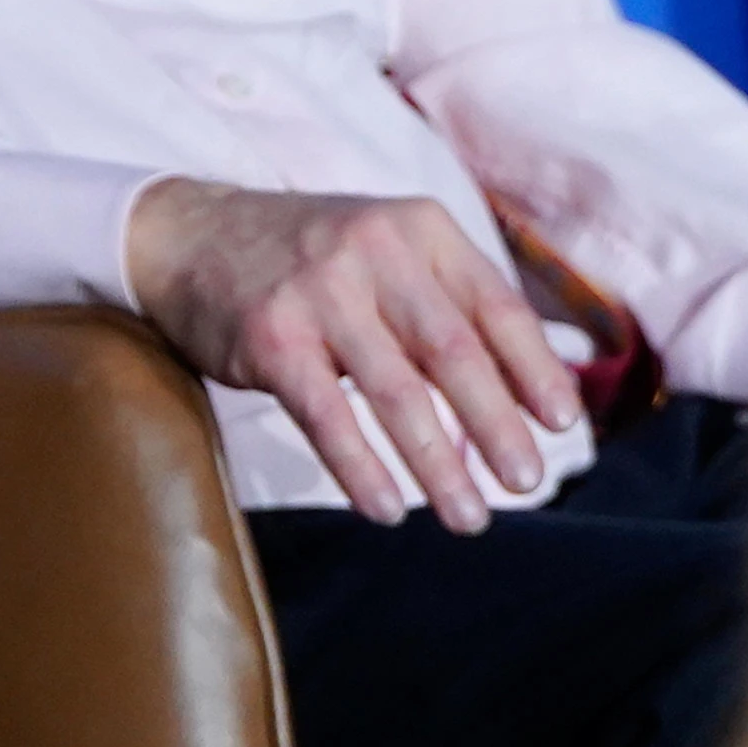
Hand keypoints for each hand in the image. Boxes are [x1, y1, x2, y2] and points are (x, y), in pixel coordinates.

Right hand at [124, 179, 581, 529]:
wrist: (186, 234)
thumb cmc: (306, 257)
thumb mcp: (386, 251)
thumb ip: (455, 303)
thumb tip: (548, 390)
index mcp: (418, 229)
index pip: (496, 306)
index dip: (534, 371)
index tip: (562, 425)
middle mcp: (373, 251)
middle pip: (454, 353)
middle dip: (497, 427)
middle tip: (527, 484)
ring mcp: (318, 293)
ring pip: (397, 393)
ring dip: (439, 466)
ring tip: (468, 518)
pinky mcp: (270, 336)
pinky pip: (328, 416)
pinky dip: (362, 469)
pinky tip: (387, 508)